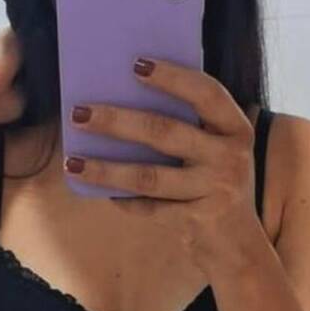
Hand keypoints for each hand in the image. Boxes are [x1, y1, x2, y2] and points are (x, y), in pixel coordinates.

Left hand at [65, 56, 260, 271]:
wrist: (237, 246)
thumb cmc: (216, 184)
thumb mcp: (216, 150)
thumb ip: (189, 125)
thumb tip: (123, 97)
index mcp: (236, 129)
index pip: (207, 93)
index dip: (173, 77)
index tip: (135, 64)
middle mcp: (231, 157)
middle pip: (165, 132)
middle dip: (117, 121)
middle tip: (78, 113)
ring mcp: (214, 191)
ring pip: (149, 176)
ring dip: (105, 169)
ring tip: (72, 162)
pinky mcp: (196, 221)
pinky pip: (148, 207)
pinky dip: (122, 199)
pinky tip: (98, 190)